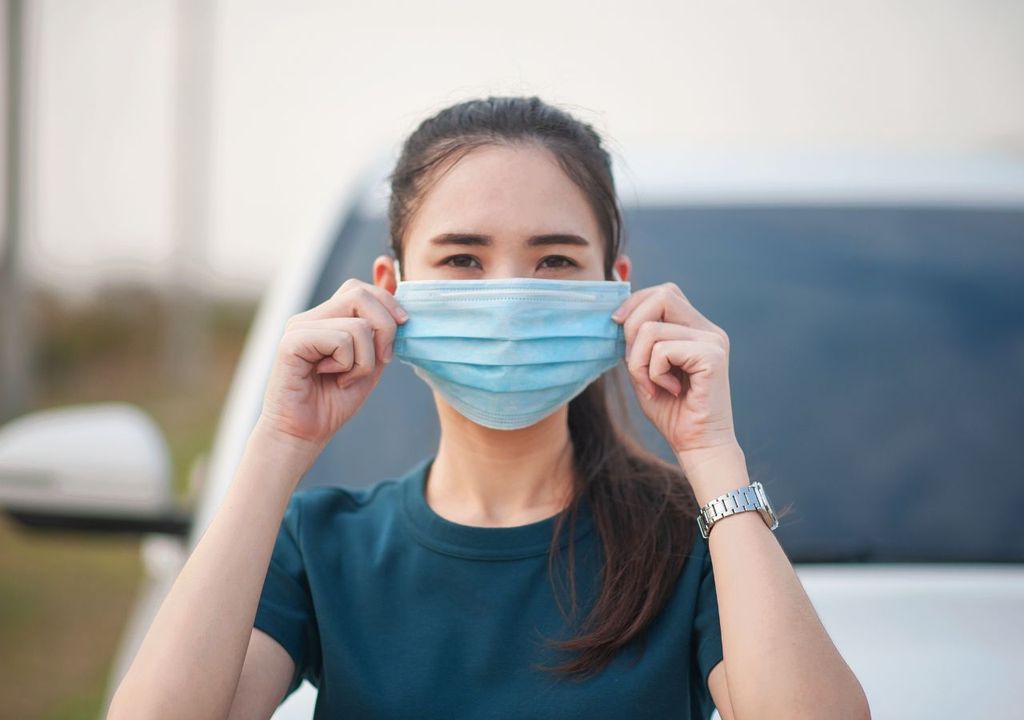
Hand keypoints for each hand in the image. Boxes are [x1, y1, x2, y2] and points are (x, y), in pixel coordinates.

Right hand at [256, 279, 407, 451]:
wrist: (304, 433)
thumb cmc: (334, 400)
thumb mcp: (370, 360)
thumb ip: (381, 329)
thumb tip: (392, 280)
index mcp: (327, 318)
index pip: (360, 288)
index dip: (388, 301)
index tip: (403, 325)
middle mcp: (311, 317)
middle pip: (360, 295)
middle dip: (385, 328)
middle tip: (381, 359)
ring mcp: (299, 327)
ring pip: (358, 324)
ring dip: (365, 359)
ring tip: (346, 377)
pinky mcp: (292, 342)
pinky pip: (341, 340)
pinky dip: (348, 365)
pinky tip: (331, 378)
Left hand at [611, 282, 738, 458]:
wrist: (697, 445)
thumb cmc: (671, 411)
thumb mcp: (645, 368)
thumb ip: (637, 341)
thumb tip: (618, 314)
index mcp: (696, 328)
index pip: (664, 293)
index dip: (636, 302)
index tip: (616, 324)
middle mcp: (709, 330)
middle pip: (661, 296)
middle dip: (632, 326)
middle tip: (633, 362)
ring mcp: (713, 341)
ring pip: (651, 329)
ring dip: (638, 361)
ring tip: (651, 385)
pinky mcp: (712, 357)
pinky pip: (662, 351)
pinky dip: (653, 373)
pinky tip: (668, 390)